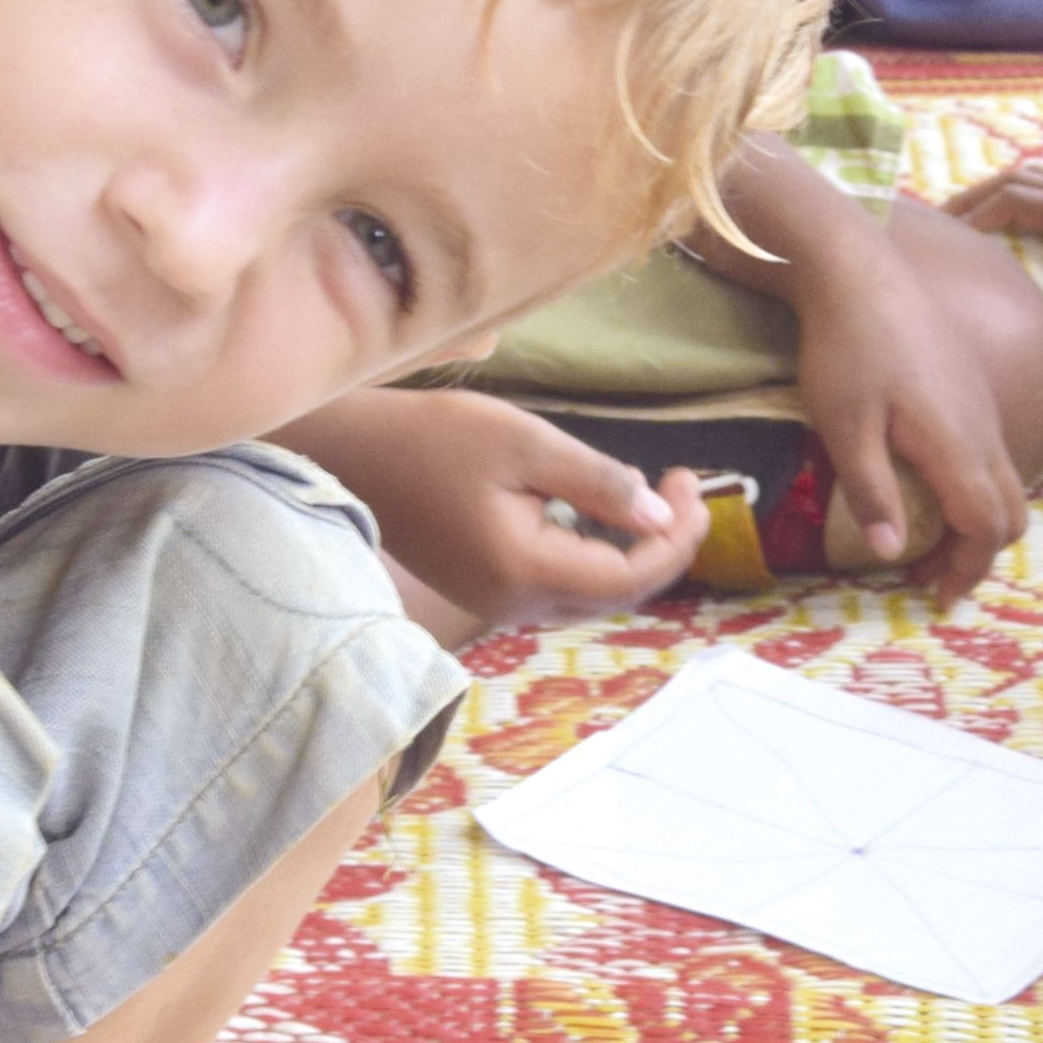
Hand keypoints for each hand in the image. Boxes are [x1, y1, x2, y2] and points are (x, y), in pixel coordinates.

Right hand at [287, 388, 705, 641]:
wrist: (350, 455)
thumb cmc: (433, 438)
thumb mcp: (524, 443)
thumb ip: (595, 482)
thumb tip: (656, 515)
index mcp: (526, 571)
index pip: (629, 575)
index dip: (676, 537)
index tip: (691, 483)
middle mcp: (514, 604)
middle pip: (616, 594)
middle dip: (664, 544)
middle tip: (685, 485)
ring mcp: (497, 603)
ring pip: (591, 593)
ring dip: (633, 552)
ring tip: (658, 497)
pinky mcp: (485, 589)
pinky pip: (560, 584)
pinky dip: (597, 554)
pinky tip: (607, 512)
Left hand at [793, 227, 1038, 600]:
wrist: (859, 269)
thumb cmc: (846, 348)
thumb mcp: (845, 427)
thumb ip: (872, 492)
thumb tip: (892, 552)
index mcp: (956, 444)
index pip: (986, 527)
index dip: (967, 569)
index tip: (936, 594)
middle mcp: (983, 428)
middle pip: (1010, 511)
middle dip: (978, 552)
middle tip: (931, 573)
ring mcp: (981, 404)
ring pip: (1004, 480)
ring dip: (975, 518)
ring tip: (927, 534)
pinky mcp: (970, 386)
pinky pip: (991, 452)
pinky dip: (971, 486)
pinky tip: (927, 482)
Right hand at [950, 153, 1042, 273]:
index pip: (1014, 202)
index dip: (980, 215)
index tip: (952, 234)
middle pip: (1009, 183)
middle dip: (971, 198)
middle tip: (938, 217)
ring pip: (1023, 175)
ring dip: (989, 188)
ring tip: (964, 206)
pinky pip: (1041, 177)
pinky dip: (1015, 184)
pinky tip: (1014, 194)